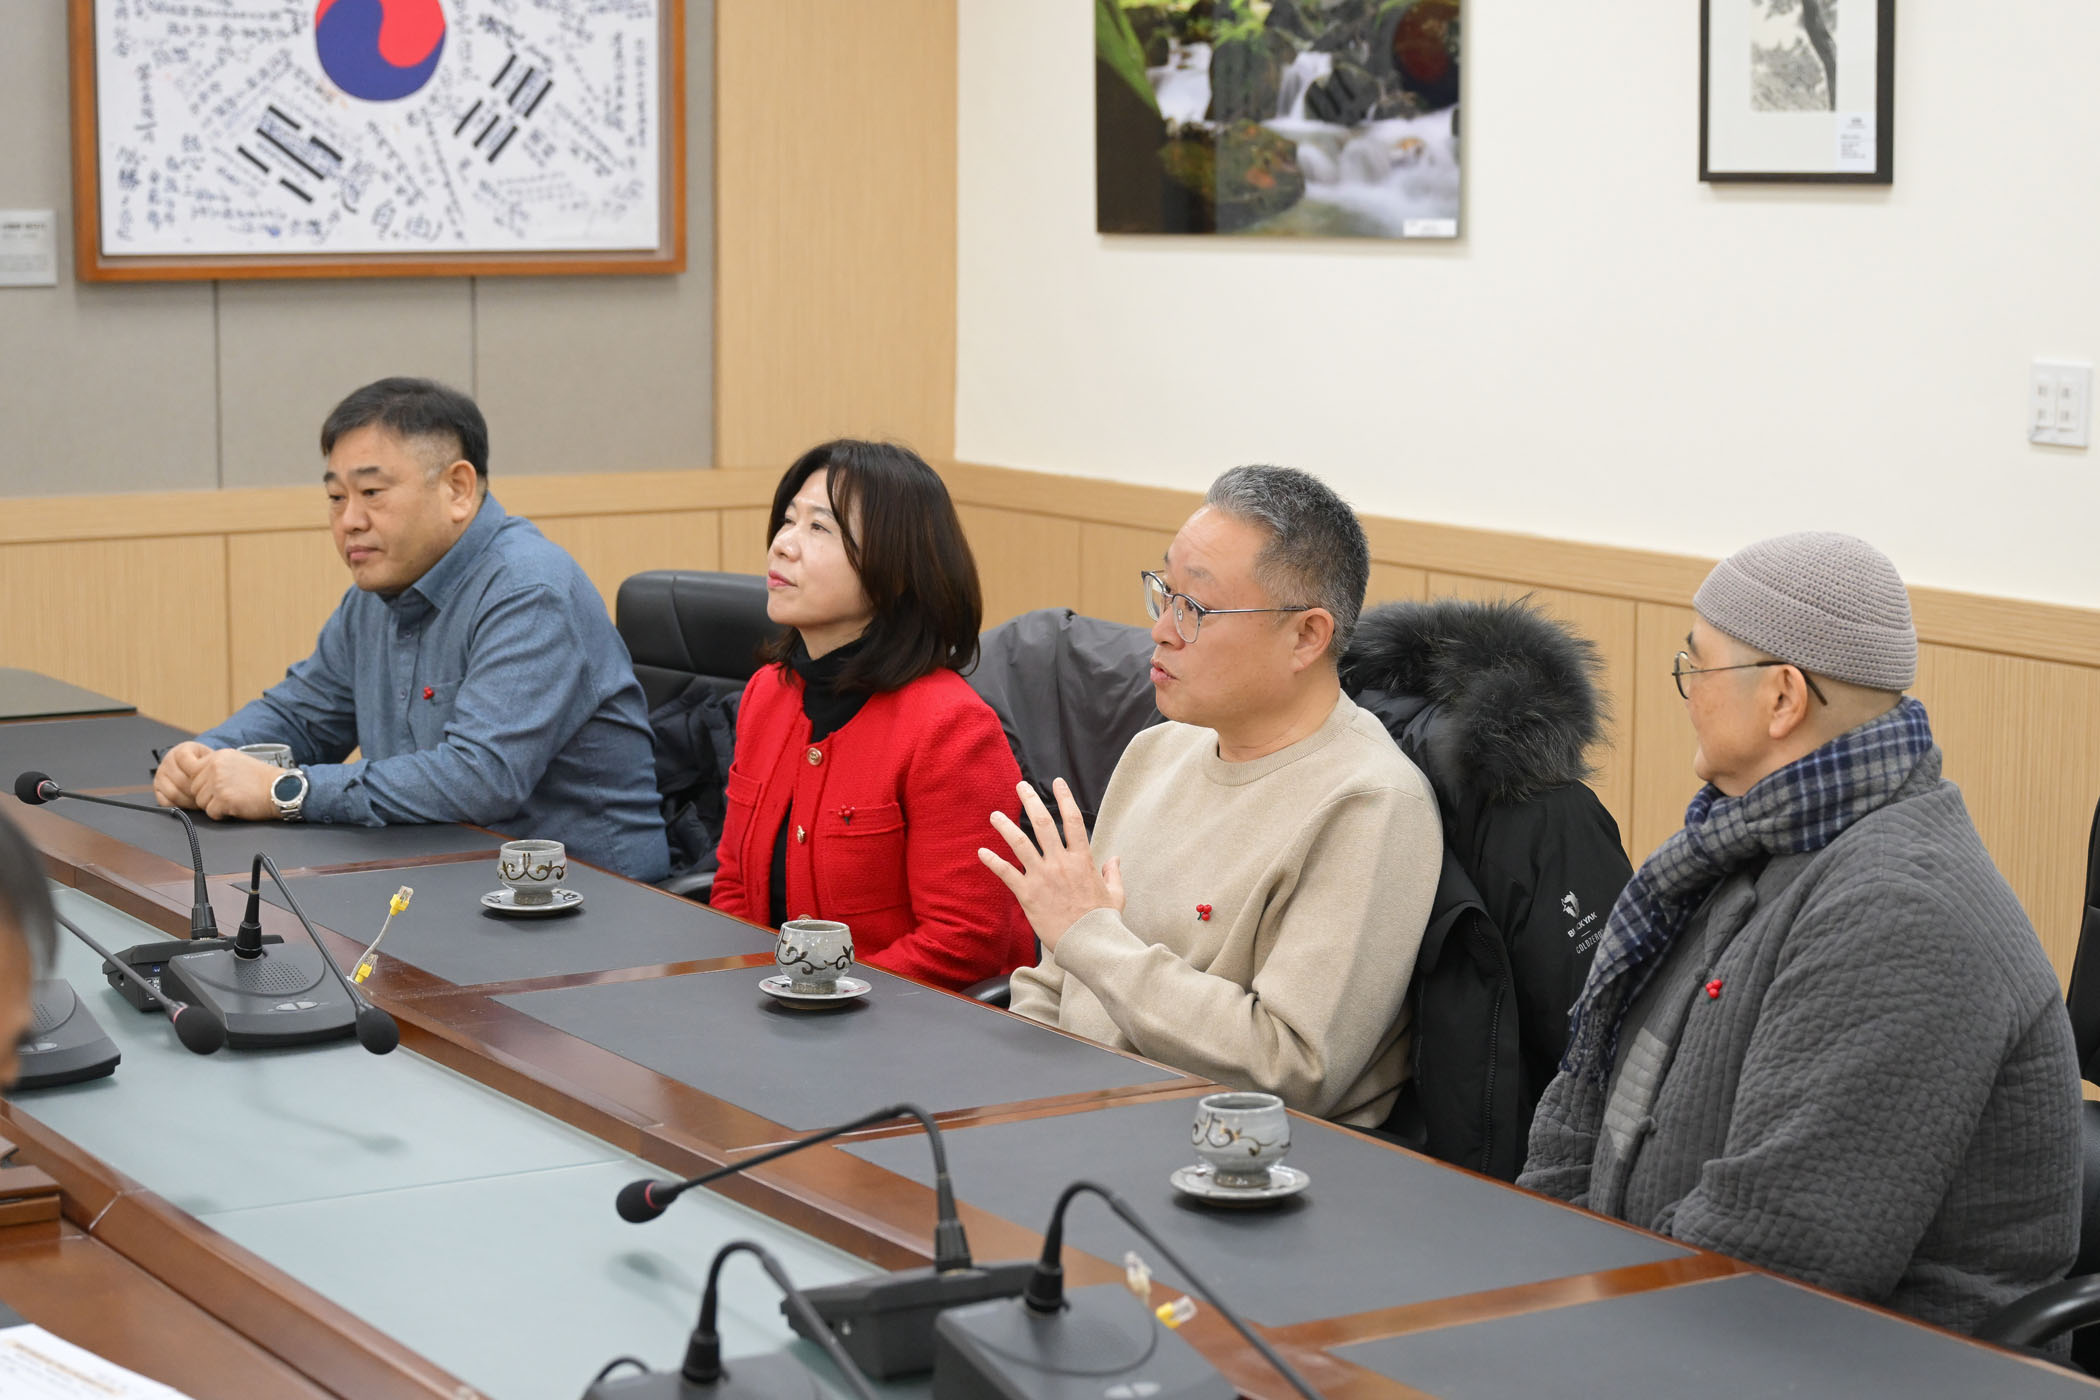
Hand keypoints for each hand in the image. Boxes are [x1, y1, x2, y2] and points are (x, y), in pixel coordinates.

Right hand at [152, 742, 213, 808]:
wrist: (197, 767)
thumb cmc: (206, 764)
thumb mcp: (211, 758)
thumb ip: (212, 765)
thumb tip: (218, 778)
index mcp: (180, 751)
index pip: (185, 761)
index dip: (198, 774)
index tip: (210, 782)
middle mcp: (167, 761)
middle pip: (181, 781)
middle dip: (197, 792)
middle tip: (209, 798)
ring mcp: (160, 775)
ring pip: (173, 793)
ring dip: (189, 801)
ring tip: (201, 803)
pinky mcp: (157, 788)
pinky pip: (165, 802)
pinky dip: (179, 806)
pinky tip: (190, 805)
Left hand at [188, 749, 283, 821]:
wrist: (282, 789)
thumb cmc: (262, 780)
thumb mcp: (237, 762)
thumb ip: (216, 766)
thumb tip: (196, 776)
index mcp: (218, 756)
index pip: (191, 770)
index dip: (201, 782)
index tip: (213, 787)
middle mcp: (215, 767)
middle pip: (194, 788)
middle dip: (208, 795)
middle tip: (228, 795)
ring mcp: (218, 783)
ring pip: (200, 802)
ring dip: (215, 805)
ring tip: (234, 800)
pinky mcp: (223, 799)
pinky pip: (211, 812)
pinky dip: (222, 814)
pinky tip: (236, 807)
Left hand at [979, 779, 1123, 952]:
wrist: (1088, 943)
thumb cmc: (1103, 921)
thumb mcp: (1116, 894)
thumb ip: (1113, 873)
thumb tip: (1114, 859)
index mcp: (1082, 860)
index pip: (1073, 820)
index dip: (1065, 798)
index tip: (1057, 783)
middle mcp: (1061, 863)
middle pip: (1043, 824)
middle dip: (1031, 802)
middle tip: (1020, 787)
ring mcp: (1043, 877)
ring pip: (1021, 844)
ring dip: (1006, 827)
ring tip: (995, 815)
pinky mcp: (1028, 894)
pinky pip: (1007, 873)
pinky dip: (993, 861)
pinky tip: (982, 851)